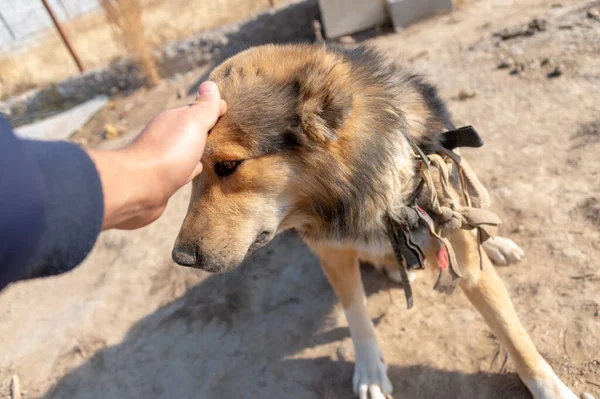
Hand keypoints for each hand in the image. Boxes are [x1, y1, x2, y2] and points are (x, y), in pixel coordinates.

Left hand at [87, 81, 226, 229]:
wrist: (140, 187)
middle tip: (224, 131)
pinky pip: (181, 168)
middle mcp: (166, 135)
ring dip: (197, 149)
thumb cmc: (169, 152)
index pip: (197, 109)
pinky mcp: (162, 178)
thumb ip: (204, 107)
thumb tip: (210, 85)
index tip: (226, 110)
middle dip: (205, 129)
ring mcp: (163, 157)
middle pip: (190, 129)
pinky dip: (189, 167)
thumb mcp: (193, 122)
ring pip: (186, 149)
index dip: (212, 109)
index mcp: (173, 119)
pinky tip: (194, 170)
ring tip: (213, 150)